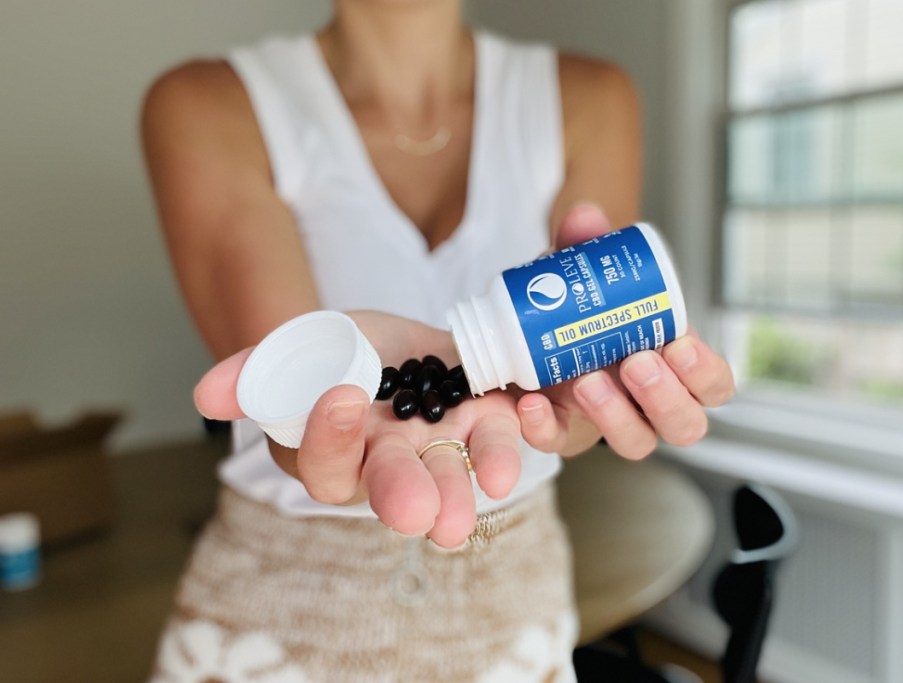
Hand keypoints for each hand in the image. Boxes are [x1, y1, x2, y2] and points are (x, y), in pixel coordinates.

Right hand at [194, 311, 522, 548]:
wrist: (393, 346)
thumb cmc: (333, 357)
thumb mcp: (292, 352)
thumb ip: (253, 373)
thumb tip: (204, 395)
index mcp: (334, 454)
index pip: (325, 467)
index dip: (330, 439)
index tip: (342, 397)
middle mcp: (387, 465)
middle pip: (395, 489)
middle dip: (409, 497)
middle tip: (424, 514)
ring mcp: (439, 448)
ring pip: (453, 473)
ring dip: (472, 481)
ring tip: (493, 484)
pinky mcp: (485, 423)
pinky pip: (501, 437)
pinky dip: (517, 433)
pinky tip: (529, 414)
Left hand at [515, 204, 735, 457]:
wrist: (522, 329)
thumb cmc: (575, 304)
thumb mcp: (581, 272)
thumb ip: (585, 245)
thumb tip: (585, 218)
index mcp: (673, 365)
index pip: (714, 385)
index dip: (706, 373)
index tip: (681, 344)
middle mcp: (650, 403)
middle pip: (685, 426)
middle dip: (666, 398)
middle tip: (637, 362)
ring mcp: (610, 424)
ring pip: (637, 443)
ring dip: (617, 416)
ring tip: (588, 381)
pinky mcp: (564, 435)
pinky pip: (562, 444)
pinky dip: (547, 428)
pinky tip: (532, 404)